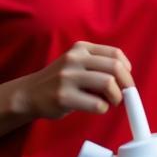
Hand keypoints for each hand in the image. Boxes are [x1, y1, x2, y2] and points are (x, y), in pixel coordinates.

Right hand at [14, 42, 132, 119]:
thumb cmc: (60, 80)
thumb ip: (98, 65)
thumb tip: (126, 79)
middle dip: (126, 82)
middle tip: (126, 93)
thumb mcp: (77, 63)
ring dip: (117, 95)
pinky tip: (100, 108)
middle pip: (114, 67)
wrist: (28, 94)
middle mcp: (75, 59)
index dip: (126, 67)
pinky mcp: (63, 97)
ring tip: (114, 101)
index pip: (115, 53)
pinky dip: (103, 107)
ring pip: (107, 83)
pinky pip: (96, 103)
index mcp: (81, 48)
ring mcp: (68, 78)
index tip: (127, 79)